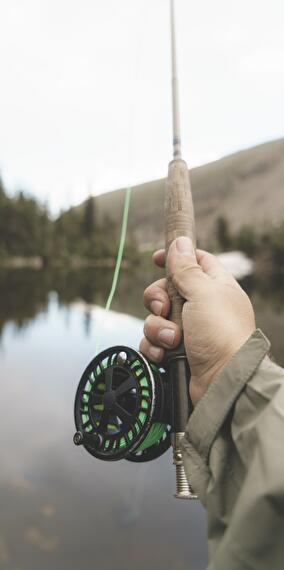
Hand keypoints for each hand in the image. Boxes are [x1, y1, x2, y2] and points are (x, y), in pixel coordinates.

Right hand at [139, 236, 255, 405]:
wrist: (222, 381)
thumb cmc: (221, 334)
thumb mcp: (204, 293)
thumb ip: (187, 268)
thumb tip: (179, 241)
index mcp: (214, 287)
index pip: (194, 261)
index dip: (175, 257)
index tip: (157, 258)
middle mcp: (200, 307)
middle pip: (165, 290)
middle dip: (157, 300)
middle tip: (165, 309)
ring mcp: (187, 330)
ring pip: (154, 317)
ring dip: (157, 328)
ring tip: (173, 340)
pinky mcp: (175, 351)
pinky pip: (152, 341)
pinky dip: (155, 347)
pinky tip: (166, 354)